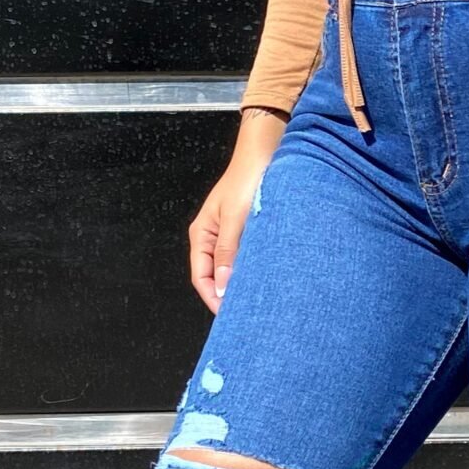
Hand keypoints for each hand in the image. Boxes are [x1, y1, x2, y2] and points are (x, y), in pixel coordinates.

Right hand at [189, 107, 287, 313]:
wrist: (267, 153)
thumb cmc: (248, 181)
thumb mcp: (235, 219)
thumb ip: (228, 252)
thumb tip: (223, 287)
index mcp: (202, 235)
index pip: (201, 277)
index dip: (213, 298)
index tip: (229, 315)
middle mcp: (213, 238)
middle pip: (215, 276)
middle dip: (227, 296)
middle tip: (244, 315)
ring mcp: (230, 236)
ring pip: (231, 269)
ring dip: (240, 284)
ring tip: (255, 302)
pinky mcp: (247, 233)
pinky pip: (245, 259)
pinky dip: (251, 271)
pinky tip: (264, 281)